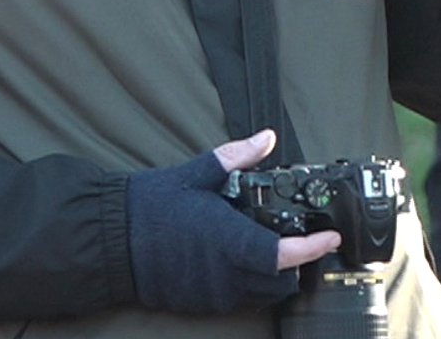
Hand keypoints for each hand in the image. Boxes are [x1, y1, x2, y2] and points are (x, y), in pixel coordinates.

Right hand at [124, 129, 339, 314]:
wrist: (111, 240)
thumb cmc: (152, 206)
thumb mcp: (197, 174)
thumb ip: (237, 157)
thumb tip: (266, 138)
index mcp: (228, 239)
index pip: (284, 255)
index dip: (313, 248)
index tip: (330, 237)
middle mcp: (225, 273)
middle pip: (281, 281)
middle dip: (297, 263)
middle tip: (301, 240)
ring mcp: (212, 292)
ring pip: (262, 295)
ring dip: (273, 276)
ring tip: (271, 250)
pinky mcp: (200, 303)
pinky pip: (238, 301)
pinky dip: (250, 286)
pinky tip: (242, 262)